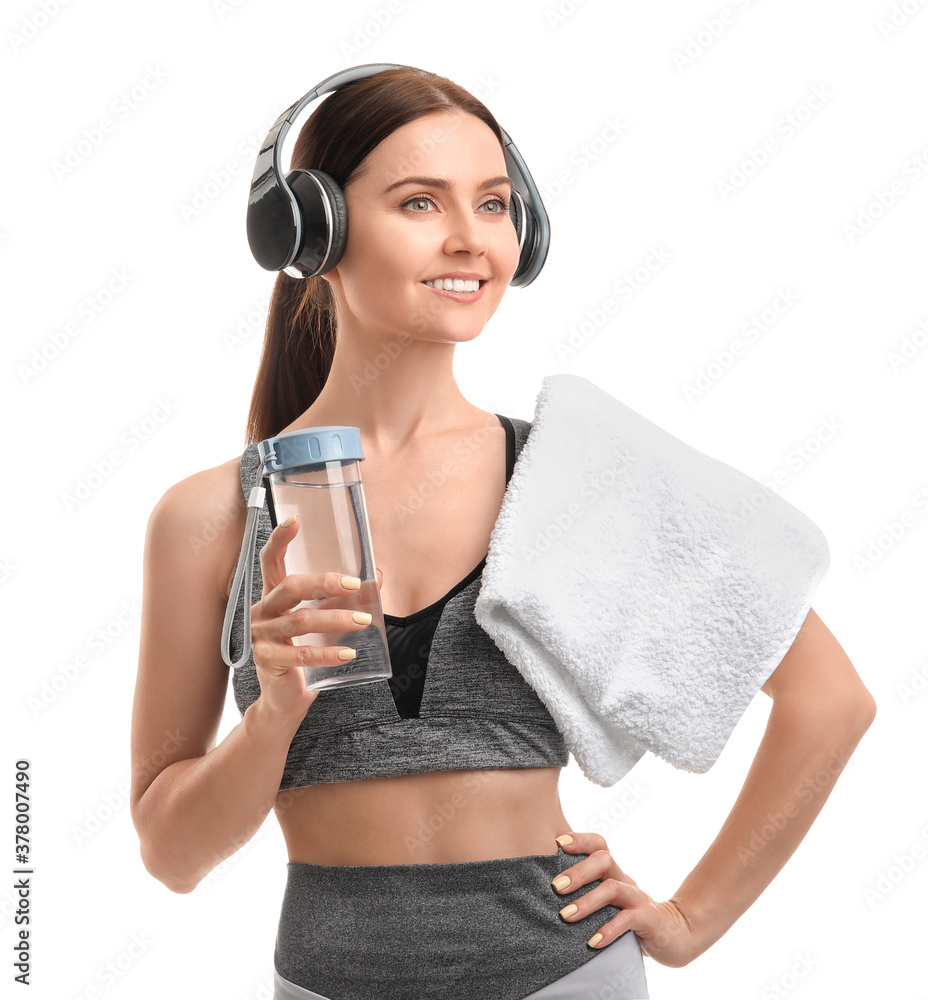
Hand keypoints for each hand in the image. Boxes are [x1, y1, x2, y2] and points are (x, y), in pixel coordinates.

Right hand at [251, 513, 384, 723]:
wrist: (285, 698)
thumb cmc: (306, 652)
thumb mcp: (324, 622)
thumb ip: (344, 599)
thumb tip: (378, 576)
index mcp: (272, 596)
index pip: (271, 561)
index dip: (280, 539)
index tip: (296, 519)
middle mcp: (261, 612)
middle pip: (290, 587)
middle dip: (324, 582)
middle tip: (355, 584)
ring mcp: (261, 637)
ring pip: (300, 621)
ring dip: (336, 619)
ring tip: (364, 620)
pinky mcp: (268, 661)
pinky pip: (301, 655)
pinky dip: (328, 653)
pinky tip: (351, 653)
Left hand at [551, 831, 699, 967]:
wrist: (674, 935)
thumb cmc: (631, 916)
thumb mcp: (609, 901)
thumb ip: (588, 892)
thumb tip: (547, 892)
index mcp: (613, 872)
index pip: (598, 845)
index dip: (579, 839)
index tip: (557, 843)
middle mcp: (625, 879)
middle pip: (603, 860)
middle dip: (578, 871)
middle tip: (555, 887)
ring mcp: (637, 897)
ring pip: (612, 888)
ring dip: (587, 901)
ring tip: (566, 916)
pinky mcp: (647, 919)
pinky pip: (627, 920)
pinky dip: (608, 930)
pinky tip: (592, 942)